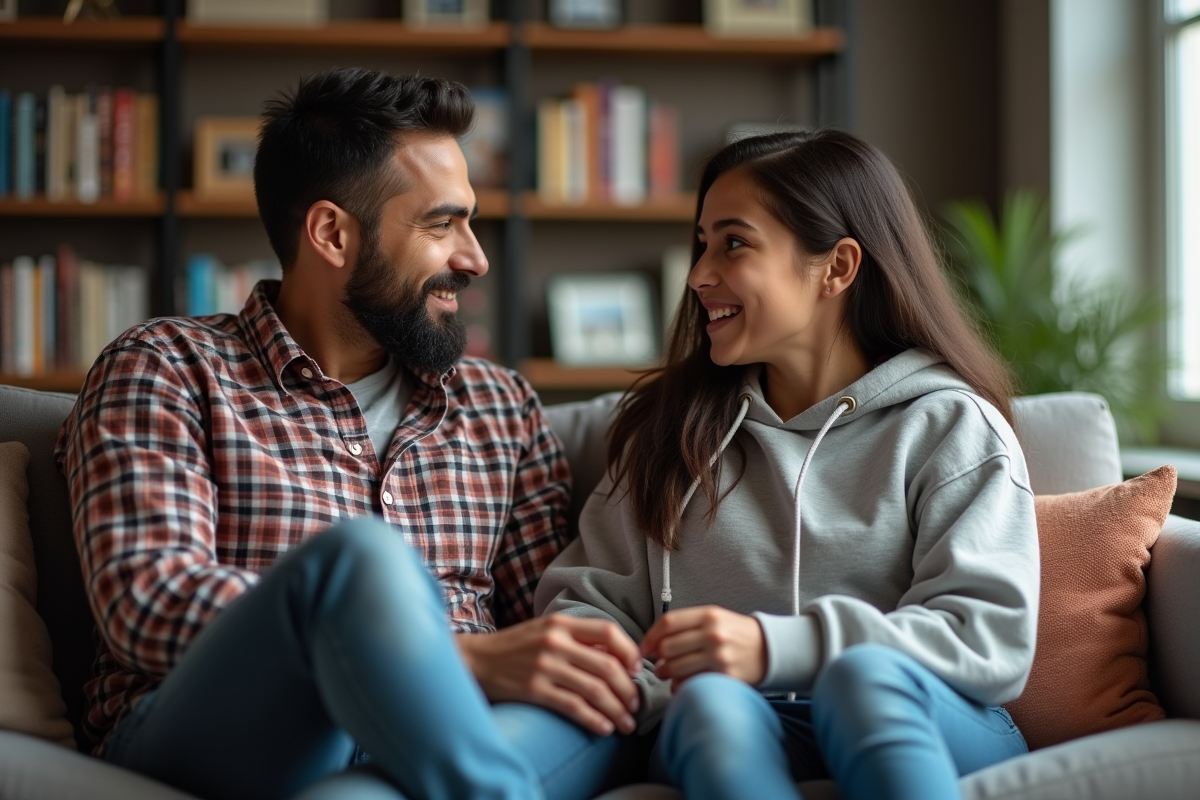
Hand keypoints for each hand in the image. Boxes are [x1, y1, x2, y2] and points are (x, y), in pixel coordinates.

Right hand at [457, 615, 641, 735]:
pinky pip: (574, 707)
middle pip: (607, 666)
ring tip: (626, 723)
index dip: (629, 652)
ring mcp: (545, 666)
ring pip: (595, 690)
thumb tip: (617, 658)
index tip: (636, 670)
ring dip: (617, 710)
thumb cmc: (517, 646)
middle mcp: (555, 642)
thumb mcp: (546, 631)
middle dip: (628, 690)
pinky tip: (604, 728)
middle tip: (635, 704)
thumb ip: (577, 639)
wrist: (477, 659)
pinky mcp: (534, 690)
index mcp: (561, 624)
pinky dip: (594, 720)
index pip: (608, 632)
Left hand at [640, 606, 766, 689]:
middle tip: (659, 663)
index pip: (668, 622)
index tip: (645, 648)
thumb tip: (654, 643)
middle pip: (668, 647)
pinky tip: (682, 683)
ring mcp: (720, 656)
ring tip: (668, 674)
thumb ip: (687, 625)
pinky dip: (680, 686)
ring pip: (676, 667)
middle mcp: (713, 634)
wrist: (769, 649)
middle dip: (658, 658)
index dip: (650, 636)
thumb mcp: (715, 617)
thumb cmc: (736, 633)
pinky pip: (691, 683)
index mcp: (709, 615)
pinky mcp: (725, 676)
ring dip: (665, 673)